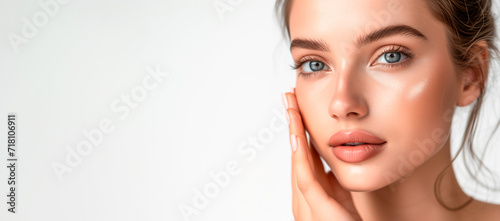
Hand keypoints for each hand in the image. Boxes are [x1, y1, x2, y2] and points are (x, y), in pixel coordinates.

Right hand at [282, 89, 361, 220]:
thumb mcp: (343, 199)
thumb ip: (334, 182)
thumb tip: (331, 159)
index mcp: (313, 195)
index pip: (303, 155)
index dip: (299, 129)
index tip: (298, 105)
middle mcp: (304, 199)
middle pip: (296, 154)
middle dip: (291, 124)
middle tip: (288, 96)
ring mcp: (307, 207)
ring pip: (297, 161)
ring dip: (293, 131)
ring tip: (290, 107)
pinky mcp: (318, 213)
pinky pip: (306, 179)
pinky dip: (300, 156)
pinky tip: (298, 136)